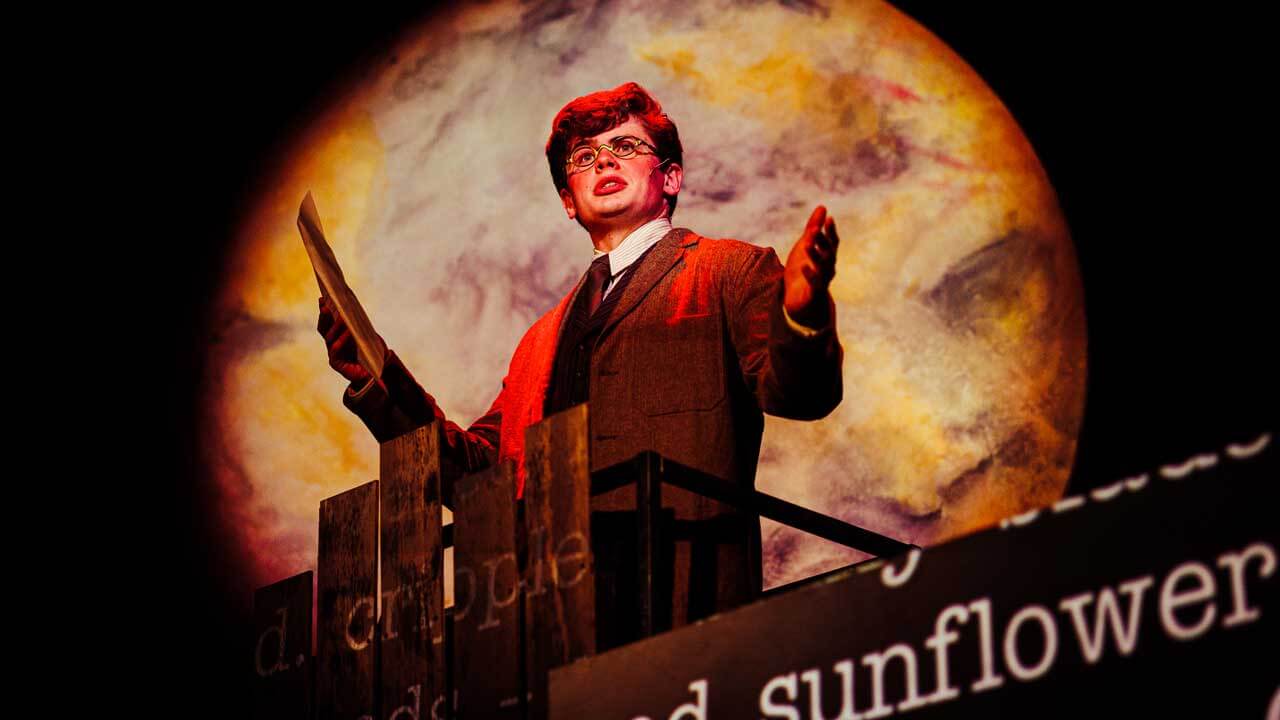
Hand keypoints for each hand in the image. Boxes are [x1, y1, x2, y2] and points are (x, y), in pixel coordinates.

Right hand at [317, 296, 373, 385]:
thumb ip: (358, 323)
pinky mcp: (336, 364)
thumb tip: (353, 305)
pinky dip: (341, 340)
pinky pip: (336, 350)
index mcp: (337, 336)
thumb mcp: (366, 333)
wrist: (377, 371)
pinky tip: (348, 332)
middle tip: (326, 305)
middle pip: (323, 328)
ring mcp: (333, 354)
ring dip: (335, 326)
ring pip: (329, 338)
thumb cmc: (371, 351)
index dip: (324, 310)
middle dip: (325, 316)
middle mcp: (332, 344)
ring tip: (342, 318)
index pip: (327, 321)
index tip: (323, 298)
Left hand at [783, 205, 839, 327]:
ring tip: (806, 244)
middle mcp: (828, 268)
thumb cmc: (804, 271)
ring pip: (822, 267)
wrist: (799, 301)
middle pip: (829, 253)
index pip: (833, 242)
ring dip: (815, 255)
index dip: (831, 231)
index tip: (829, 219)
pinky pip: (815, 284)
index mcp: (827, 256)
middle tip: (813, 230)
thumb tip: (822, 206)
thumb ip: (813, 228)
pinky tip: (804, 266)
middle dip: (822, 241)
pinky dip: (810, 275)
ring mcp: (822, 281)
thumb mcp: (806, 246)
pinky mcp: (813, 293)